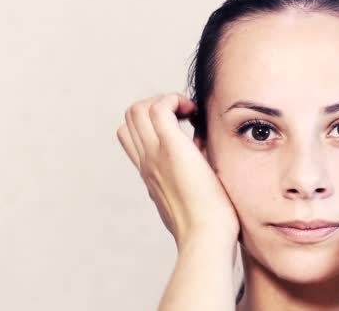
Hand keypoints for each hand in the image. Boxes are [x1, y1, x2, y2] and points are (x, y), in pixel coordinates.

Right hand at [116, 93, 239, 248]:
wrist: (206, 237)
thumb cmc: (209, 222)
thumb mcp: (193, 191)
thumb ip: (192, 168)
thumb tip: (202, 145)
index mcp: (151, 174)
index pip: (131, 136)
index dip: (152, 123)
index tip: (182, 128)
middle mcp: (147, 163)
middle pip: (130, 118)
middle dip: (156, 106)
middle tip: (186, 118)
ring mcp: (155, 155)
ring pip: (137, 110)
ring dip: (163, 101)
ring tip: (189, 114)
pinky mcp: (172, 149)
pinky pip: (159, 108)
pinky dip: (174, 101)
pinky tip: (194, 114)